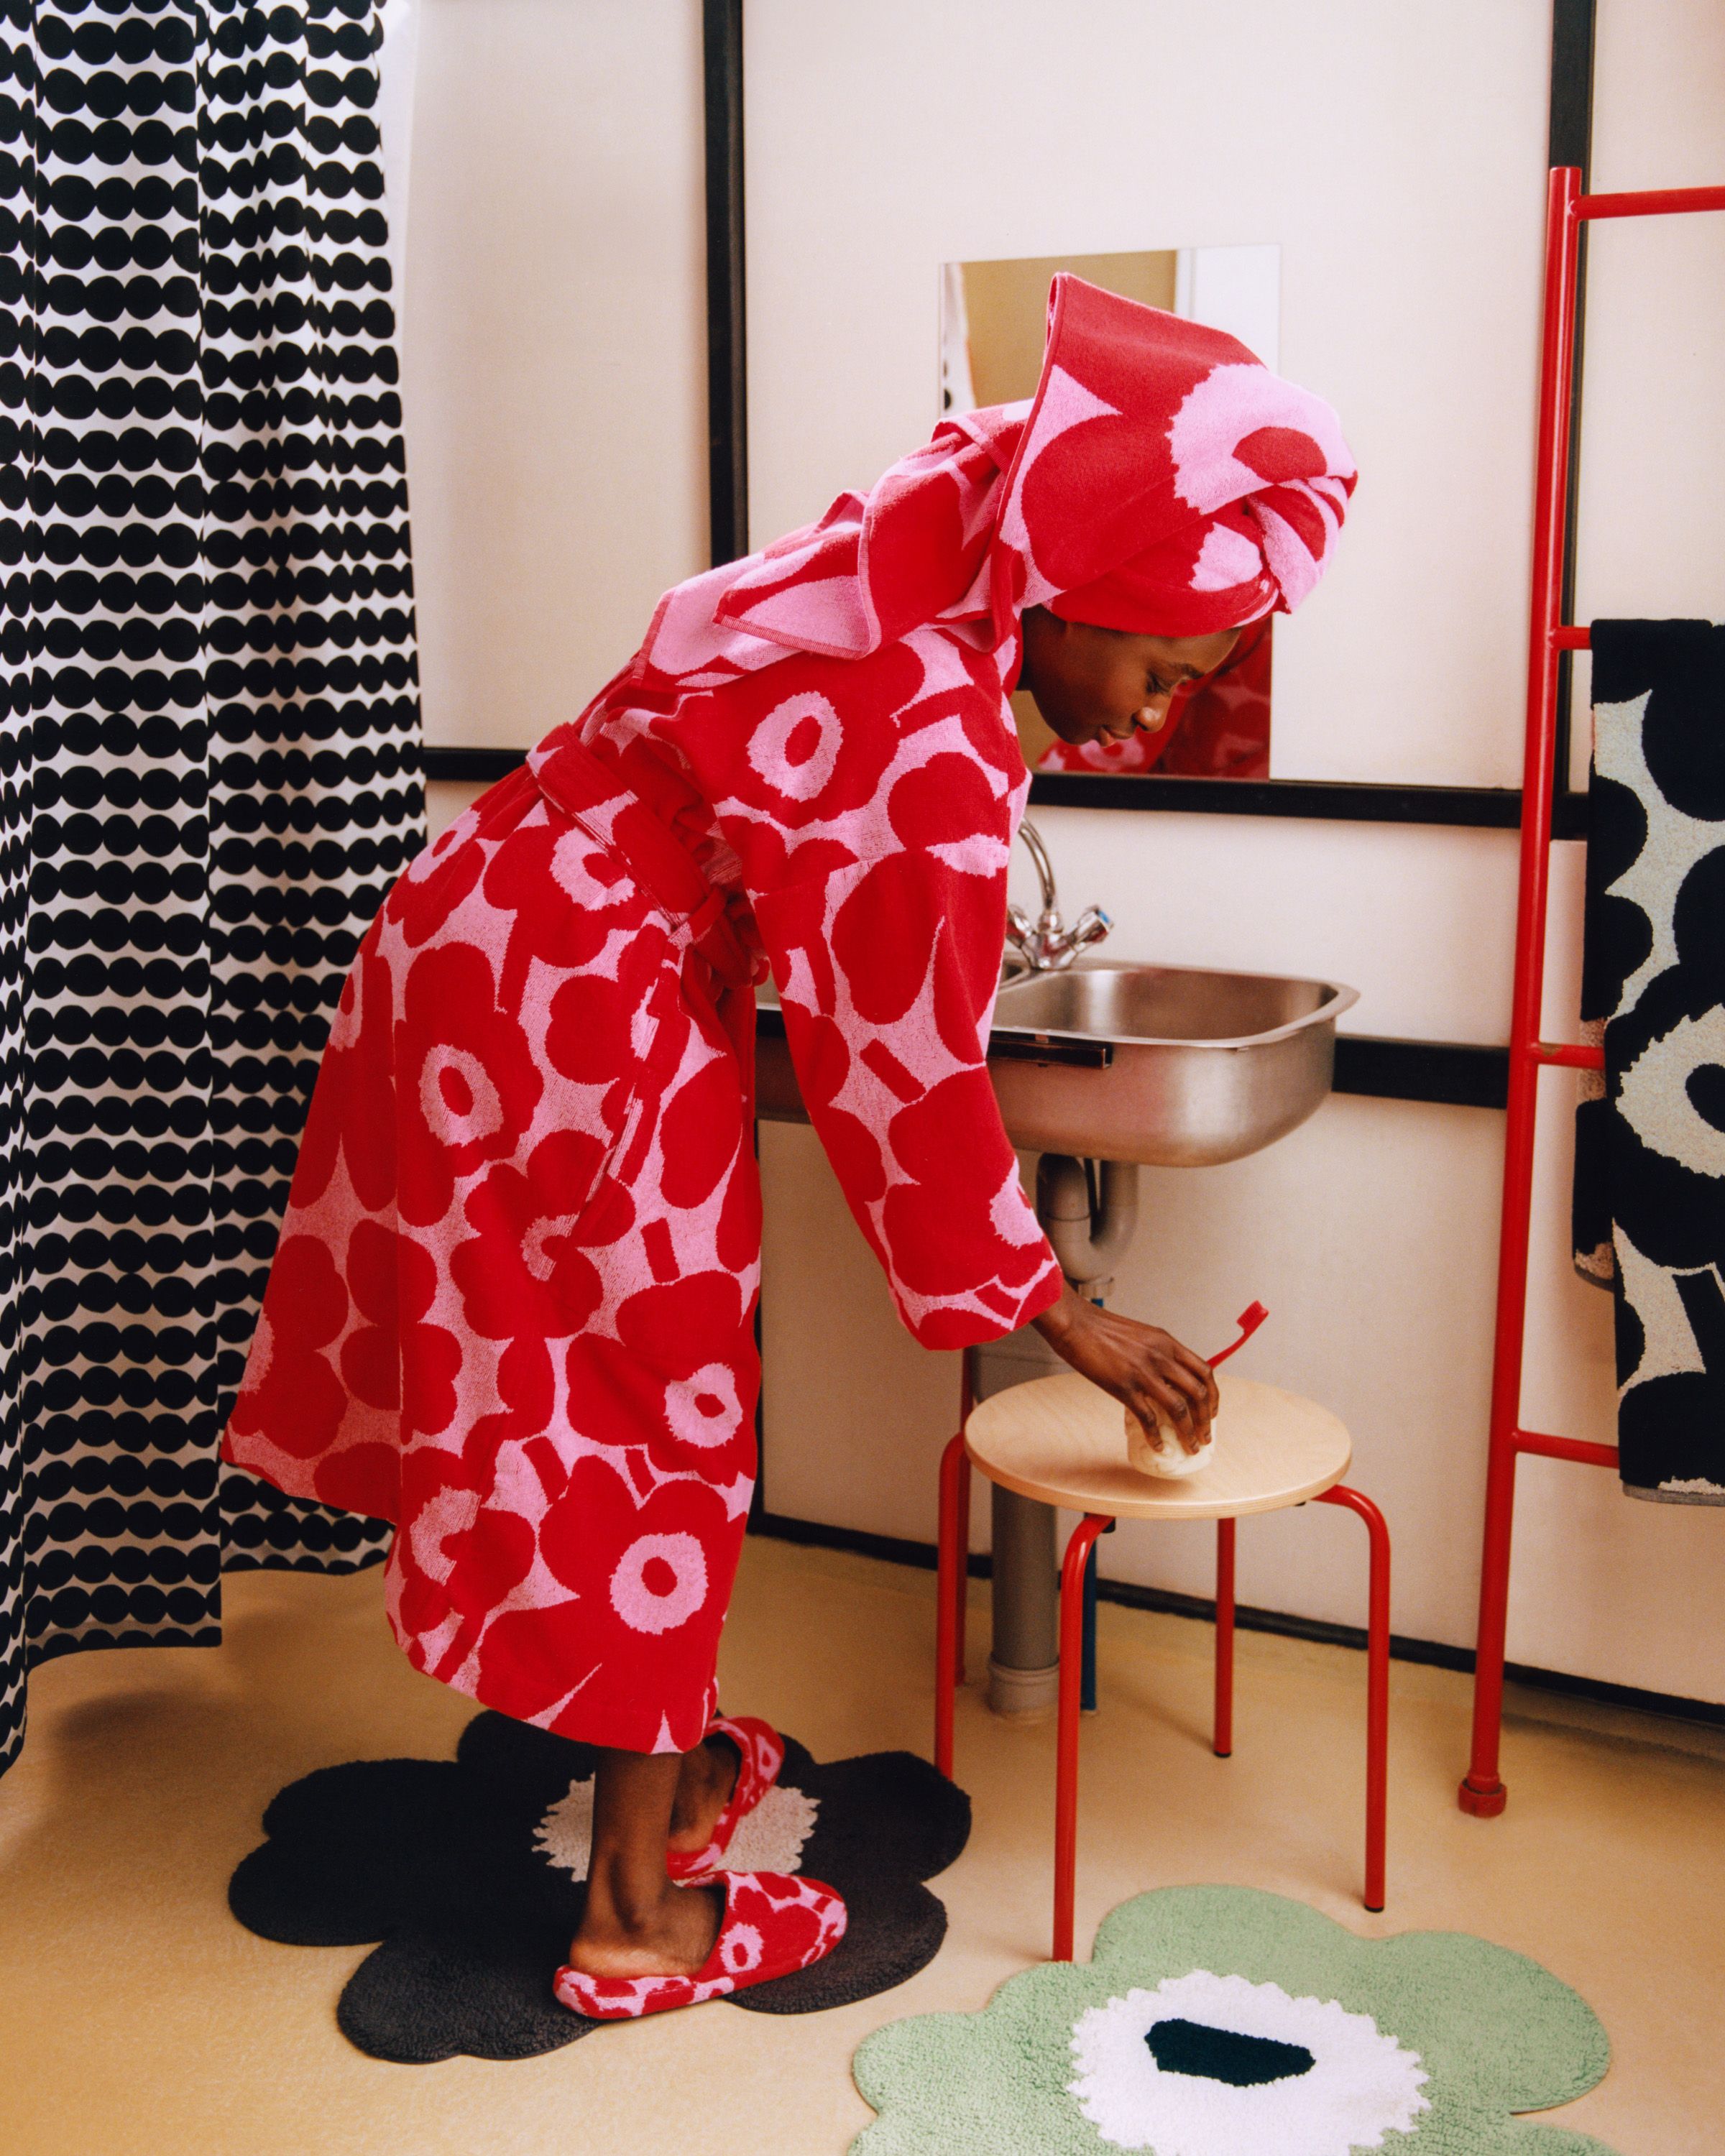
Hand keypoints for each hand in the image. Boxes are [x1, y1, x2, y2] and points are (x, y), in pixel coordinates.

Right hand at [1031, 1285, 1218, 1453]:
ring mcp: (1144, 1373)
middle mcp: (1162, 1357)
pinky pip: (1147, 1418)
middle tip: (1204, 1437)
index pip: (1204, 1371)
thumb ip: (1159, 1354)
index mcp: (1168, 1343)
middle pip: (1198, 1393)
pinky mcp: (1124, 1387)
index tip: (1211, 1412)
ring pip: (1179, 1409)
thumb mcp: (1142, 1336)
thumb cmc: (1104, 1329)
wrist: (1076, 1324)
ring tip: (1190, 1447)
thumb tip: (1167, 1379)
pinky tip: (1157, 1445)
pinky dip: (1155, 1436)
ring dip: (1188, 1432)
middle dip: (1205, 1420)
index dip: (1213, 1395)